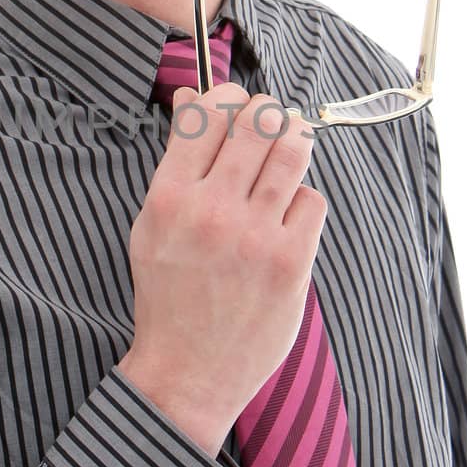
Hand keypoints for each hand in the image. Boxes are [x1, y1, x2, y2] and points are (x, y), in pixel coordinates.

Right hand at [120, 81, 325, 456]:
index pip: (210, 112)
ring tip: (291, 146)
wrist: (188, 371)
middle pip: (258, 120)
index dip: (229, 95)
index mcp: (170, 196)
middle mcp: (212, 210)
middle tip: (269, 124)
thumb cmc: (169, 294)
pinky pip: (313, 200)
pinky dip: (303, 198)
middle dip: (268, 112)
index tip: (235, 104)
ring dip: (295, 139)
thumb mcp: (153, 224)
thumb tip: (192, 97)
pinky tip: (289, 212)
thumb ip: (177, 160)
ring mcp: (254, 235)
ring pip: (293, 150)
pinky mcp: (290, 261)